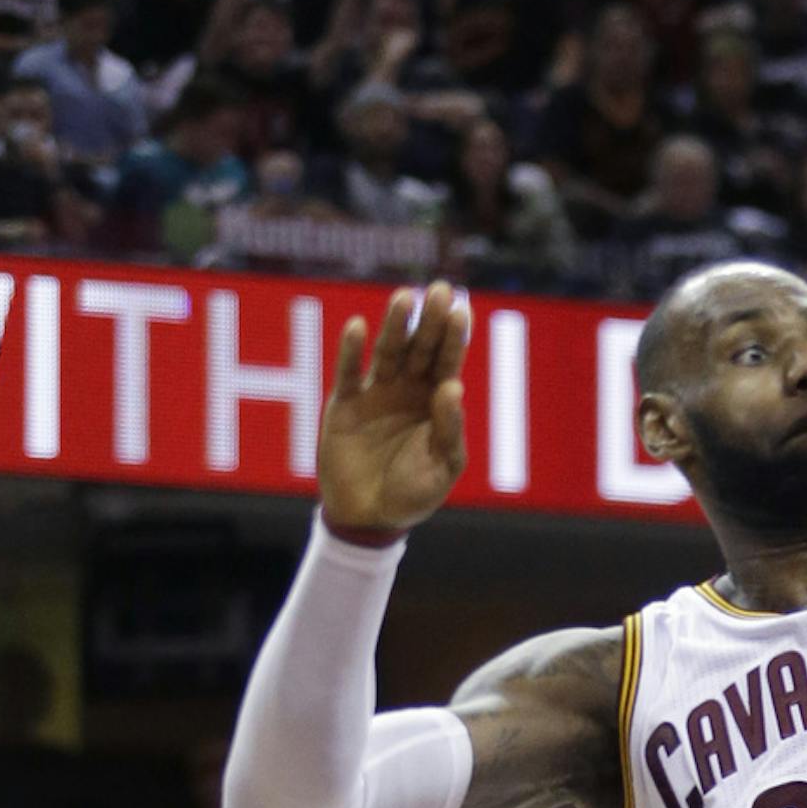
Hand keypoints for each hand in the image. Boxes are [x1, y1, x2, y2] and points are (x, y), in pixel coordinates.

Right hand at [318, 279, 468, 539]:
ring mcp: (376, 394)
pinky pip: (348, 372)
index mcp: (436, 403)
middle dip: (430, 320)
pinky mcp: (345, 404)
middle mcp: (407, 390)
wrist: (370, 518)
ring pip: (388, 352)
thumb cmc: (413, 495)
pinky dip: (351, 351)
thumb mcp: (442, 468)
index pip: (448, 362)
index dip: (454, 337)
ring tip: (405, 298)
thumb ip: (449, 429)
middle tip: (438, 289)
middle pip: (420, 348)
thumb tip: (452, 387)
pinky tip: (357, 328)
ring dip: (396, 326)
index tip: (461, 308)